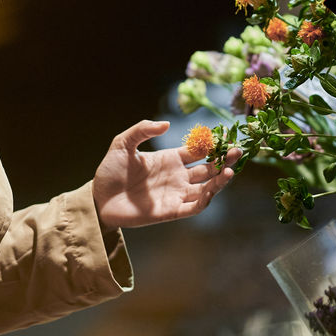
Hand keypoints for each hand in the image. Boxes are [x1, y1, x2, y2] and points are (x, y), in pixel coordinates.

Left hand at [92, 120, 239, 228]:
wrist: (98, 199)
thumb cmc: (109, 171)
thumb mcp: (122, 143)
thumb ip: (142, 130)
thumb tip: (166, 124)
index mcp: (170, 159)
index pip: (198, 152)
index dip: (213, 145)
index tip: (226, 137)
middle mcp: (177, 177)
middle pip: (208, 169)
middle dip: (224, 160)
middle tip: (238, 151)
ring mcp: (176, 194)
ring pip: (206, 188)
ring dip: (220, 181)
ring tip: (230, 170)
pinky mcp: (171, 211)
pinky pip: (194, 207)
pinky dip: (206, 199)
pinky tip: (213, 189)